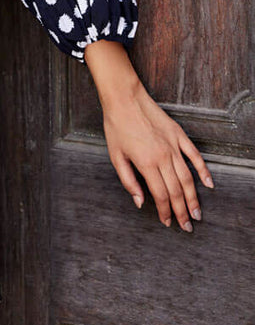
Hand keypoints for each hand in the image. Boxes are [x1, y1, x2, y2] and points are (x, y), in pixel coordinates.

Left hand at [102, 83, 213, 230]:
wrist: (124, 98)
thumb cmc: (117, 127)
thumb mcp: (115, 156)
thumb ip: (128, 181)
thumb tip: (140, 202)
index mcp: (146, 163)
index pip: (160, 195)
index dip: (165, 212)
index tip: (168, 222)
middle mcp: (163, 156)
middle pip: (177, 190)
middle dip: (182, 211)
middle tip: (187, 226)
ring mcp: (173, 146)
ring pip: (188, 177)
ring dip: (194, 198)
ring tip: (197, 213)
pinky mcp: (179, 135)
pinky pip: (194, 156)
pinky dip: (203, 170)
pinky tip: (209, 183)